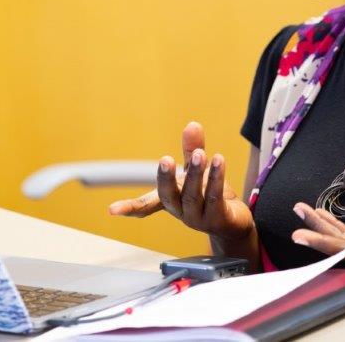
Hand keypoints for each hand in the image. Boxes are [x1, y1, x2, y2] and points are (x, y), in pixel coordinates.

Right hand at [108, 122, 255, 240]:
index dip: (130, 207)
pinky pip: (215, 197)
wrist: (233, 221)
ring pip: (193, 195)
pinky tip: (219, 161)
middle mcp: (181, 211)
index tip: (111, 210)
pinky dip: (216, 178)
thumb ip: (192, 150)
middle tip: (165, 159)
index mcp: (170, 200)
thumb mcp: (196, 170)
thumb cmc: (208, 195)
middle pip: (169, 196)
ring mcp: (198, 218)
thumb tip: (192, 124)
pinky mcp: (218, 219)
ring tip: (200, 153)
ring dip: (195, 173)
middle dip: (166, 178)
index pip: (146, 205)